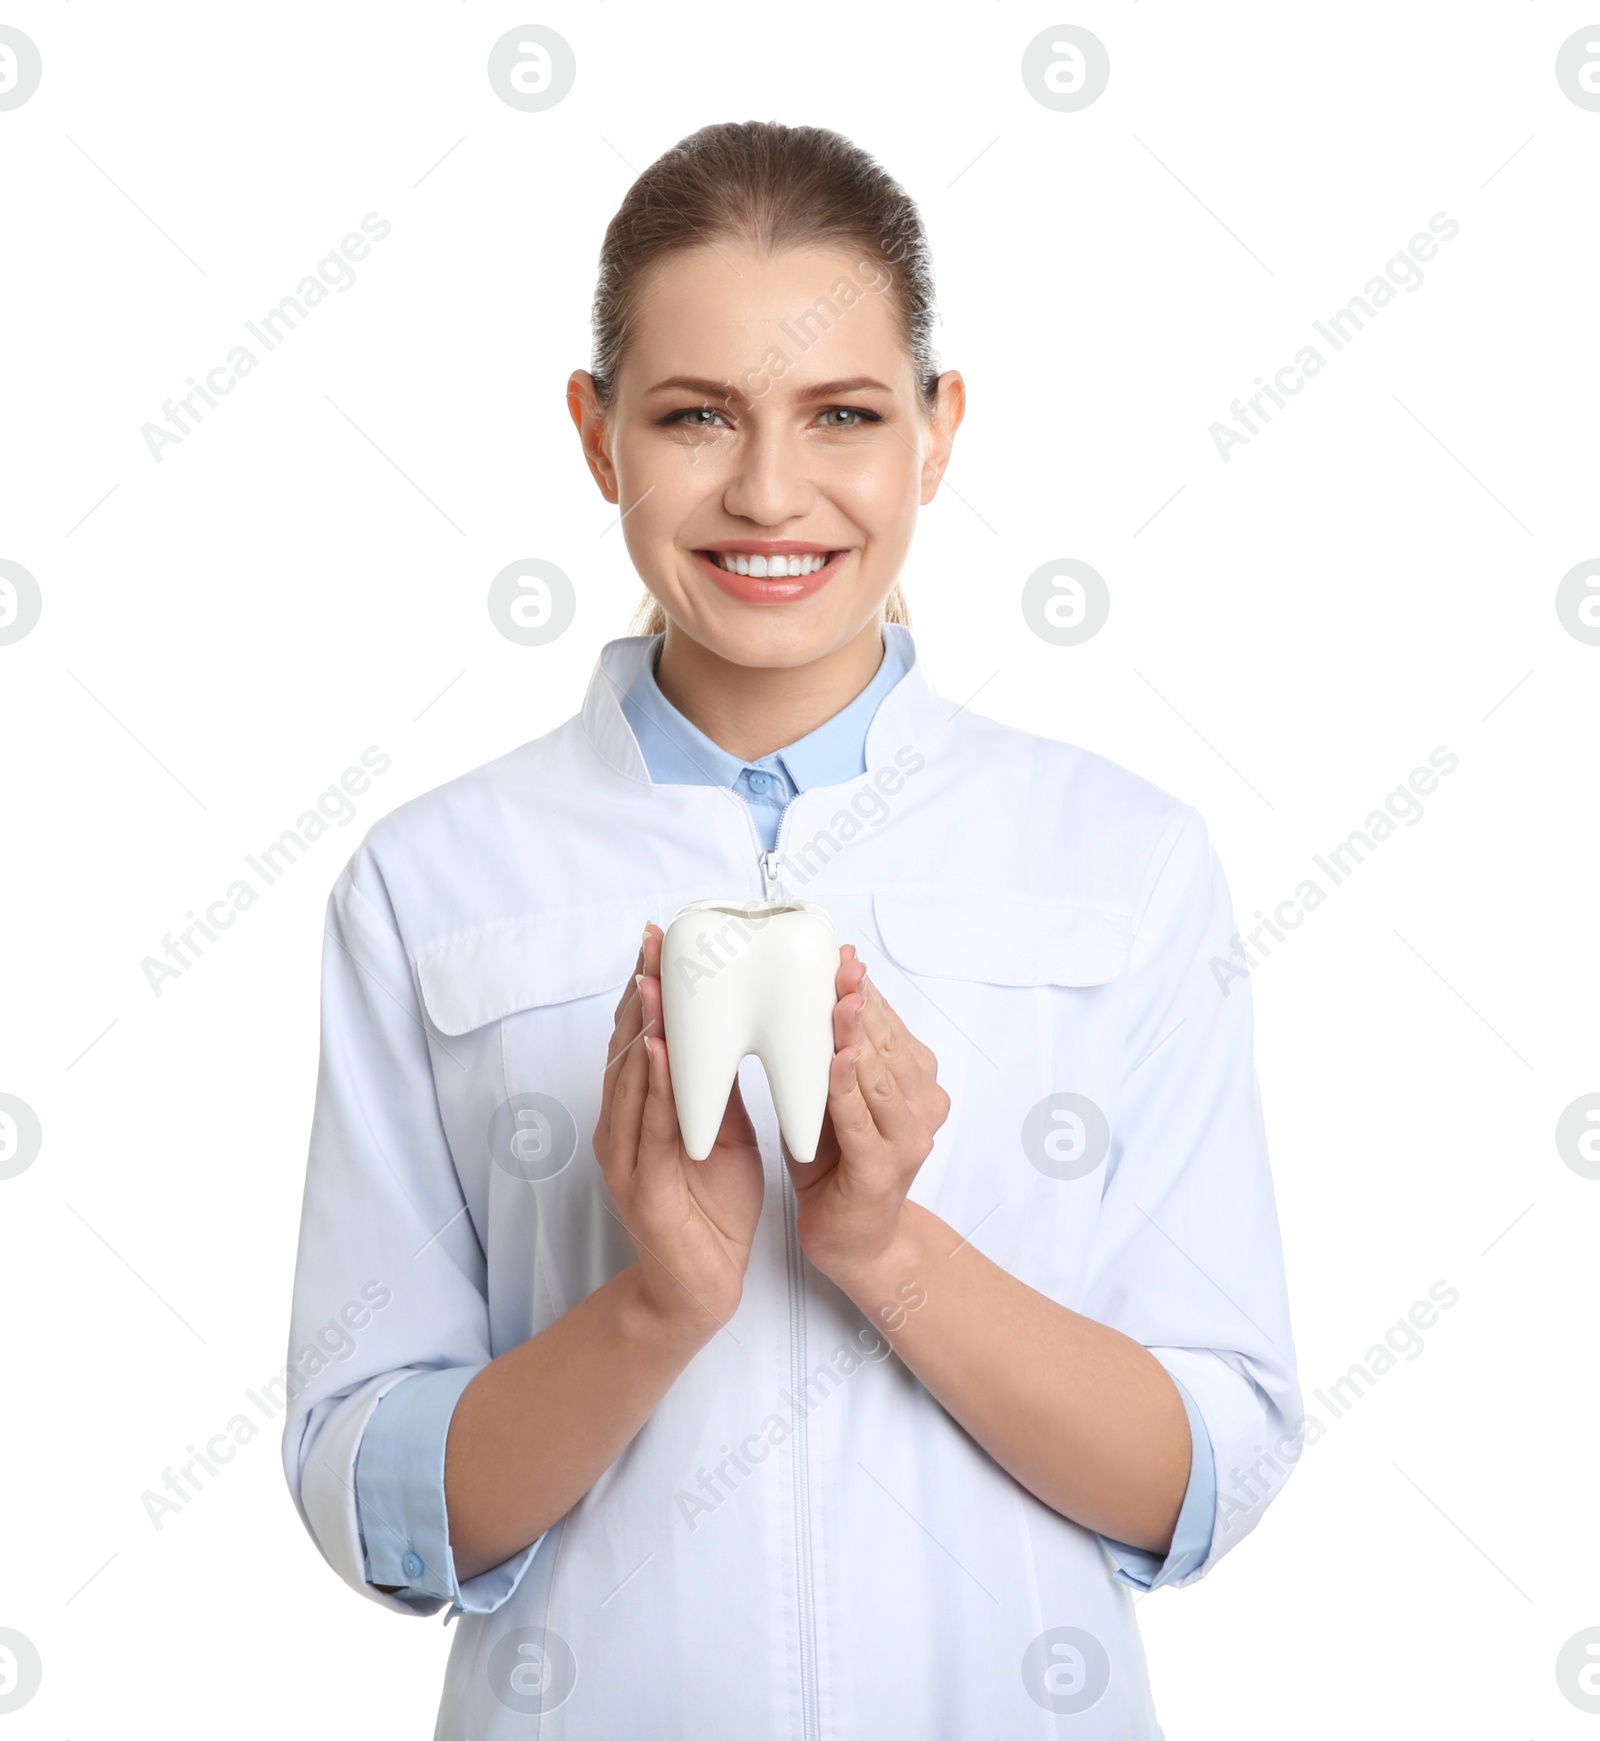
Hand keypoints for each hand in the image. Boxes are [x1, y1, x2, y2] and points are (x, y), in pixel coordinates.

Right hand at [592, 922, 764, 1343]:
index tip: (659, 941)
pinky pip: (649, 1129)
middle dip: (640, 993)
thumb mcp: (721, 1133)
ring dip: (642, 1028)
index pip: (640, 1036)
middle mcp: (622, 1127)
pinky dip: (652, 1087)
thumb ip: (715, 1086)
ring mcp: (626, 1157)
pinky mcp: (642, 1188)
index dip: (647, 987)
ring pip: (630, 1081)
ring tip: (652, 981)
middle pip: (626, 1048)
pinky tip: (658, 1051)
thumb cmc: (712, 1209)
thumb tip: (731, 1028)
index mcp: (639, 1111)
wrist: (700, 1290)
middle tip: (652, 943)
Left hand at [786, 946, 950, 1284]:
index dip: (864, 988)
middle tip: (839, 963)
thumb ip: (831, 1052)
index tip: (841, 953)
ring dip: (856, 1035)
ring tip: (838, 1000)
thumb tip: (811, 995)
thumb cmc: (839, 1163)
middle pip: (886, 1041)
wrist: (858, 1241)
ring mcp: (908, 1136)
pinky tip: (837, 1062)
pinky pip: (862, 1120)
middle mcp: (922, 1103)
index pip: (888, 1023)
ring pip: (879, 1074)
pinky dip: (848, 1089)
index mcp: (914, 1080)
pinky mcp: (883, 1168)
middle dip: (859, 1001)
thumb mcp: (834, 1097)